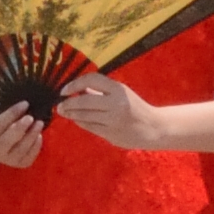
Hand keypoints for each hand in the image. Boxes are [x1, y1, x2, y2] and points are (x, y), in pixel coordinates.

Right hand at [0, 90, 52, 169]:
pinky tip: (39, 136)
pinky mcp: (19, 163)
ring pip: (20, 150)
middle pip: (8, 140)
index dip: (11, 114)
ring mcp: (7, 159)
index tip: (25, 104)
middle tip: (31, 117)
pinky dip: (35, 147)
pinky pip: (28, 158)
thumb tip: (4, 54)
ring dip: (31, 136)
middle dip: (20, 129)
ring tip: (39, 124)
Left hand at [45, 72, 163, 152]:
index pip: (91, 80)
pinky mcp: (111, 133)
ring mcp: (113, 120)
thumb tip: (77, 89)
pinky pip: (89, 126)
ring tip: (64, 112)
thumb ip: (100, 91)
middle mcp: (116, 103)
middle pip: (83, 101)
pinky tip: (76, 119)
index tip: (65, 90)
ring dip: (71, 114)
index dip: (75, 84)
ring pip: (84, 116)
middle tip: (59, 106)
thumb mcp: (121, 93)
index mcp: (118, 89)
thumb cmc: (135, 108)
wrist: (153, 128)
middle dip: (68, 103)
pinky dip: (80, 122)